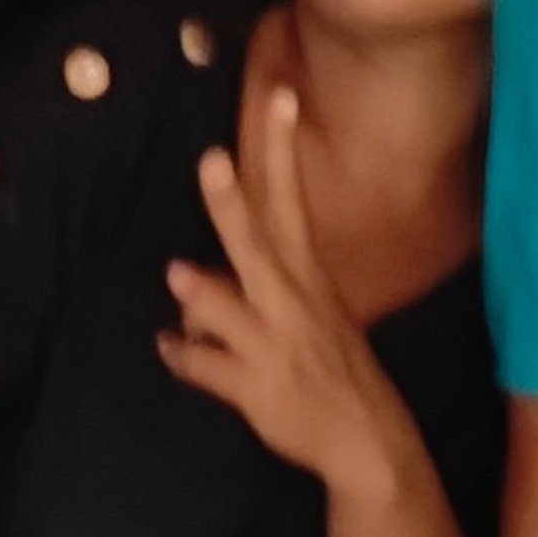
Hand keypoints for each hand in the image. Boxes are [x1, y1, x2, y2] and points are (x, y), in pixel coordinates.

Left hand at [164, 84, 403, 497]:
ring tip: (179, 277)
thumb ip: (260, 283)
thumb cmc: (334, 363)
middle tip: (212, 158)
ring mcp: (276, 346)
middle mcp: (293, 303)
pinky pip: (206, 367)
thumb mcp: (313, 310)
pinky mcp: (258, 389)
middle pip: (257, 243)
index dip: (283, 150)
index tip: (280, 96)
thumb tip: (194, 276)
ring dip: (200, 292)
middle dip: (232, 204)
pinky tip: (170, 349)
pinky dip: (183, 356)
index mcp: (308, 275)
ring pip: (226, 307)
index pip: (292, 201)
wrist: (367, 440)